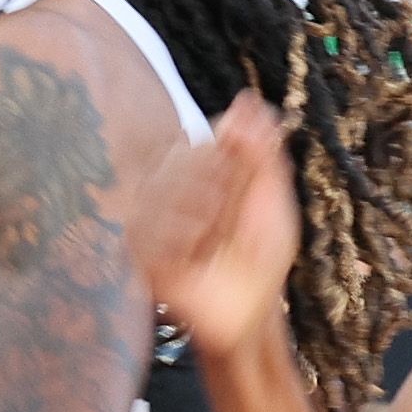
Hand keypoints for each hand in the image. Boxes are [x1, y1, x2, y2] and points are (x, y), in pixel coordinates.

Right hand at [133, 93, 297, 363]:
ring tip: (213, 243)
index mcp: (202, 166)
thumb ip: (261, 150)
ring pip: (168, 188)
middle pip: (186, 156)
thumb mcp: (272, 199)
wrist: (248, 311)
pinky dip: (182, 242)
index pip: (209, 137)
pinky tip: (195, 257)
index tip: (244, 188)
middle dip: (221, 190)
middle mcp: (172, 184)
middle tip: (230, 223)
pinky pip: (153, 226)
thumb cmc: (262, 256)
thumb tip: (249, 101)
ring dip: (203, 218)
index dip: (232, 161)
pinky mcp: (140, 247)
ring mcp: (153, 215)